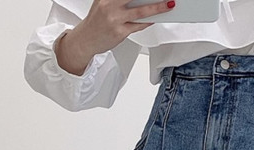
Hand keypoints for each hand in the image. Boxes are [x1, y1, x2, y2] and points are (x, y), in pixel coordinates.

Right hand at [56, 0, 175, 74]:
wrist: (85, 40)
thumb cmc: (96, 21)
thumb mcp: (103, 3)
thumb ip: (118, 0)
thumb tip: (140, 0)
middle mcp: (109, 5)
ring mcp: (115, 19)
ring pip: (140, 12)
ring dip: (157, 8)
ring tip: (168, 5)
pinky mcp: (119, 32)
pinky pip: (138, 25)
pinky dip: (148, 21)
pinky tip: (155, 18)